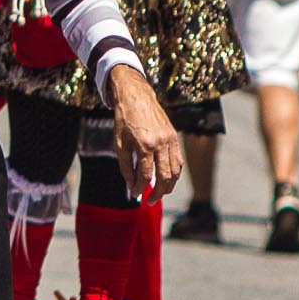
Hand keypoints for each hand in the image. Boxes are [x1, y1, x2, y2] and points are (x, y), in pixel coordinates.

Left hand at [106, 66, 184, 199]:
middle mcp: (161, 143)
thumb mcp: (119, 144)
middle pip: (165, 177)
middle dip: (157, 193)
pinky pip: (178, 160)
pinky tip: (167, 179)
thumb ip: (126, 167)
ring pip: (176, 171)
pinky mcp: (175, 137)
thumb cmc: (124, 120)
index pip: (146, 176)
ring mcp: (170, 140)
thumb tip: (131, 185)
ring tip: (159, 193)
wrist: (136, 97)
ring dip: (169, 186)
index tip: (135, 195)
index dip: (140, 188)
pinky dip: (175, 173)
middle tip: (149, 201)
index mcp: (145, 145)